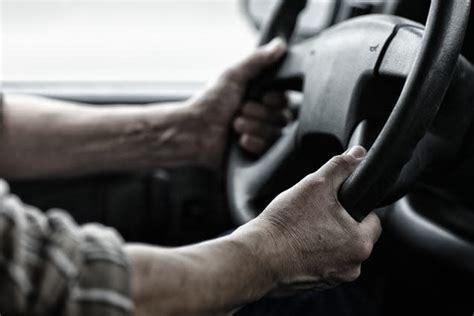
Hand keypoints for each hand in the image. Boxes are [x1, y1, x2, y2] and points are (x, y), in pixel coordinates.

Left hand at [188, 38, 290, 168]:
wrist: (194, 131)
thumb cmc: (209, 102)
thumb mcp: (233, 75)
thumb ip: (257, 60)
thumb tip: (279, 44)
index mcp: (260, 98)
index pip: (286, 100)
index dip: (276, 100)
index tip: (263, 97)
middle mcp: (263, 117)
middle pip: (283, 118)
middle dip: (260, 114)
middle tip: (240, 110)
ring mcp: (260, 137)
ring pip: (277, 134)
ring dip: (255, 127)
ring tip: (235, 125)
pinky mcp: (256, 155)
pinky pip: (270, 151)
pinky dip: (254, 143)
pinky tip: (239, 140)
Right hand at [236, 146, 381, 292]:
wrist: (257, 257)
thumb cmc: (286, 225)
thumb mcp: (316, 185)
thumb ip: (340, 167)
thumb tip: (358, 154)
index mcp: (360, 244)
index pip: (372, 220)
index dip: (356, 205)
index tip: (337, 201)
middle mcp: (352, 267)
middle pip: (353, 235)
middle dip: (337, 222)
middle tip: (314, 212)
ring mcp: (333, 279)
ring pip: (336, 249)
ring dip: (324, 238)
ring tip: (301, 227)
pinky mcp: (315, 285)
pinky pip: (320, 263)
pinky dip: (311, 253)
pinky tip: (294, 243)